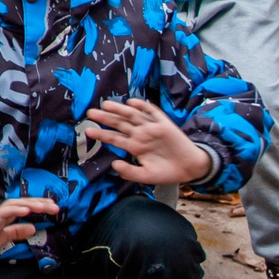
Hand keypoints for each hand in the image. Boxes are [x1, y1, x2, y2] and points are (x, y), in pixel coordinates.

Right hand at [0, 196, 61, 263]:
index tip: (54, 208)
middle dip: (39, 203)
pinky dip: (16, 210)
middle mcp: (1, 214)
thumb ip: (16, 232)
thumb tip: (33, 227)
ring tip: (44, 206)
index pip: (24, 208)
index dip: (39, 206)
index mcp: (5, 218)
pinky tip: (26, 210)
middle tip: (55, 206)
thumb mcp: (3, 238)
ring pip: (15, 205)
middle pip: (22, 203)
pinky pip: (4, 213)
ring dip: (30, 204)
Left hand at [80, 98, 215, 185]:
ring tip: (106, 105)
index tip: (88, 131)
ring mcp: (152, 128)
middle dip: (105, 118)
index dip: (102, 134)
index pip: (115, 138)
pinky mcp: (165, 124)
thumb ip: (129, 172)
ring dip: (120, 110)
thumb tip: (114, 165)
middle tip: (90, 113)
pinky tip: (132, 103)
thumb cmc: (167, 172)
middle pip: (120, 124)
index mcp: (135, 147)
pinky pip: (152, 112)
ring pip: (133, 116)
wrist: (190, 168)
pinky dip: (143, 107)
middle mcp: (141, 135)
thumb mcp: (146, 176)